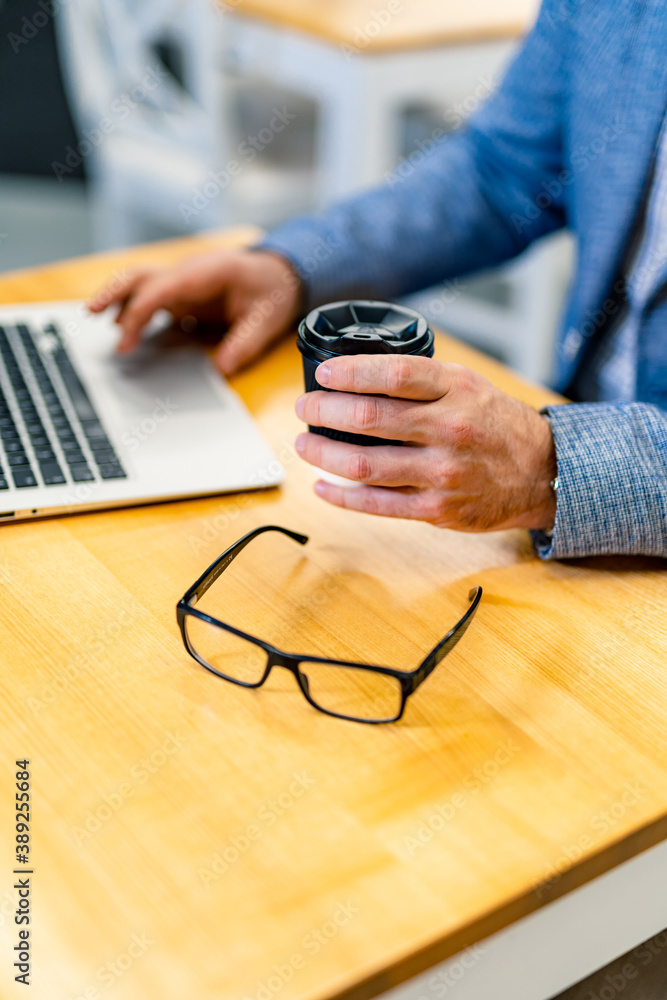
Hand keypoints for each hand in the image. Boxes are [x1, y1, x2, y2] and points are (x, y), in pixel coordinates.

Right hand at [88, 248, 301, 374]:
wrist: (281, 273)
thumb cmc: (273, 290)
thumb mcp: (268, 319)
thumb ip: (245, 343)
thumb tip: (223, 368)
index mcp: (206, 272)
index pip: (161, 289)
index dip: (138, 313)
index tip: (124, 339)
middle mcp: (188, 273)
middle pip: (140, 277)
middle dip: (113, 293)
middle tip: (90, 313)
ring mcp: (184, 282)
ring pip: (141, 284)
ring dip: (118, 301)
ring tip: (100, 324)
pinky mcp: (184, 294)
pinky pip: (153, 299)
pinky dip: (136, 312)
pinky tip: (126, 332)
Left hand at [294, 355, 556, 531]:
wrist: (542, 474)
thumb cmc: (497, 425)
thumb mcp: (468, 385)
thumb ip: (422, 379)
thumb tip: (358, 374)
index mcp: (456, 390)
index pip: (393, 375)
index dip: (350, 373)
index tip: (324, 375)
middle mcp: (450, 429)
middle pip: (370, 418)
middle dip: (325, 412)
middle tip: (306, 408)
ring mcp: (443, 472)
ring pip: (365, 465)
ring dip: (324, 454)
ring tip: (306, 443)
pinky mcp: (437, 509)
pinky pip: (377, 504)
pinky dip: (342, 497)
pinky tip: (322, 486)